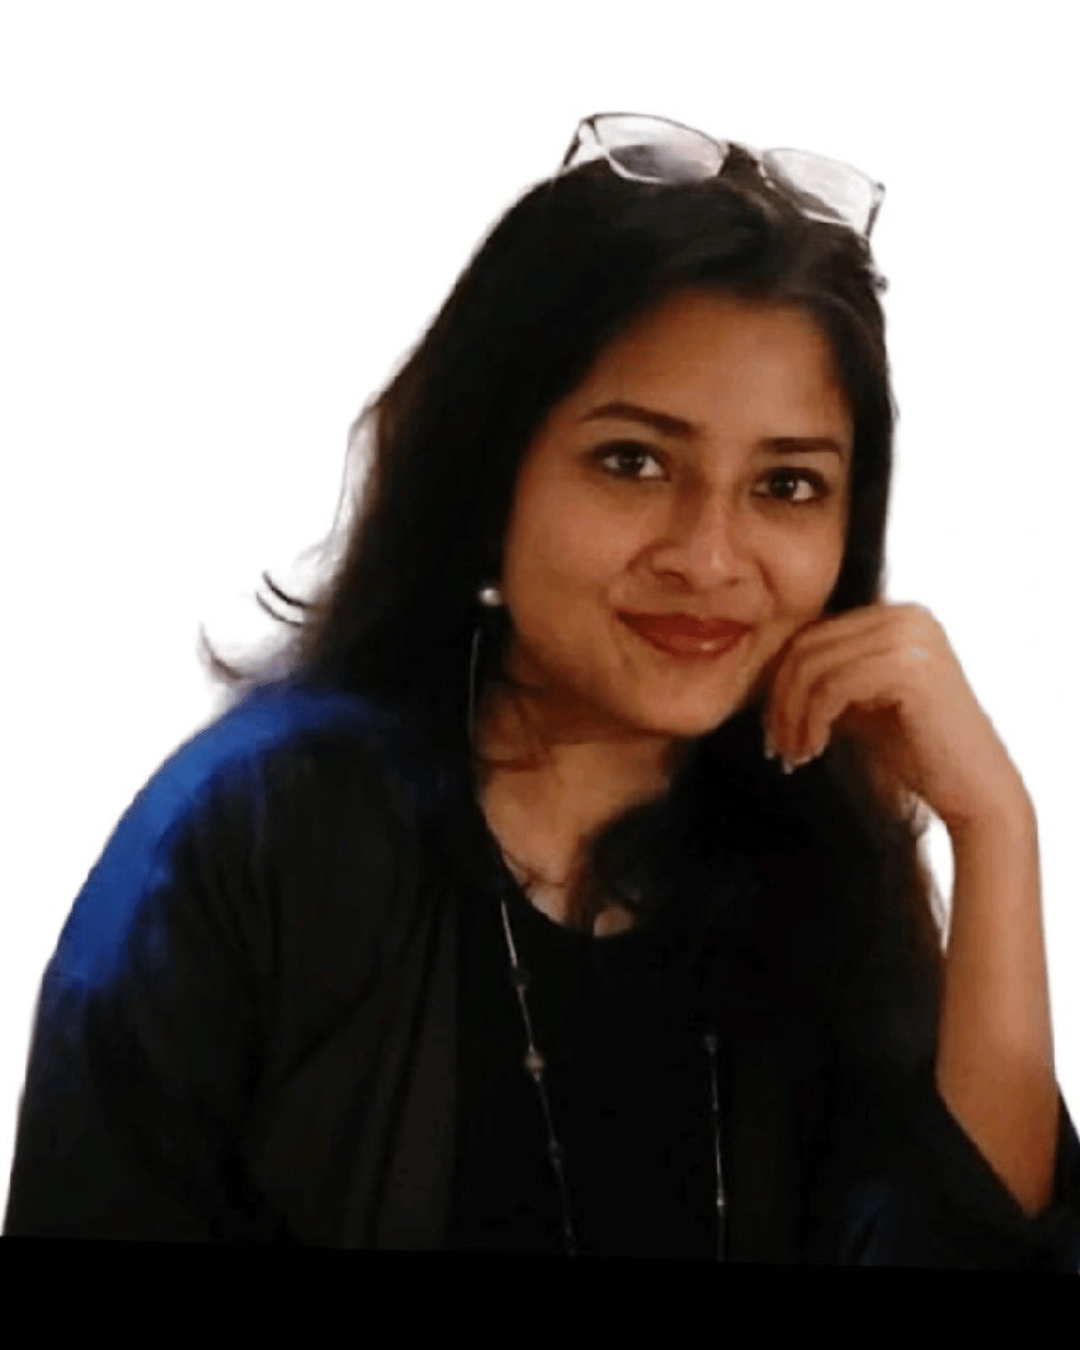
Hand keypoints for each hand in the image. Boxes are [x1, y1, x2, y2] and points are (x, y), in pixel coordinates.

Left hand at [762, 602, 1030, 832]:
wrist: (975, 792)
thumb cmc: (915, 752)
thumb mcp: (859, 703)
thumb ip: (824, 677)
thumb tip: (760, 670)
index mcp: (895, 615)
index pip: (811, 634)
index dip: (779, 681)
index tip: (772, 729)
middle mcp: (906, 615)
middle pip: (806, 645)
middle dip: (779, 700)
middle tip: (775, 747)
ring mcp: (911, 636)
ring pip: (812, 666)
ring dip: (791, 716)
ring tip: (792, 755)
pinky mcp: (911, 666)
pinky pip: (831, 687)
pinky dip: (811, 722)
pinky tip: (812, 752)